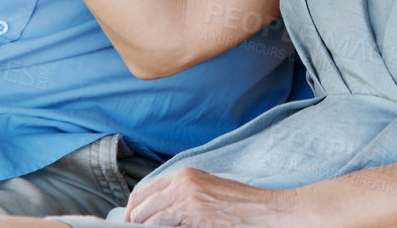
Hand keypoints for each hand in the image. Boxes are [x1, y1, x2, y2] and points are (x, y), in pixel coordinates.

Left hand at [123, 167, 305, 227]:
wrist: (265, 210)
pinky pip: (161, 221)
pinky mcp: (193, 210)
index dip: (134, 207)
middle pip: (141, 199)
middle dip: (132, 218)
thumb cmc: (241, 205)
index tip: (131, 219)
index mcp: (186, 174)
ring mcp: (187, 195)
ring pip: (147, 213)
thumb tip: (162, 215)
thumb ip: (184, 199)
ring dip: (141, 224)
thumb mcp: (208, 193)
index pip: (146, 189)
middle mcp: (183, 180)